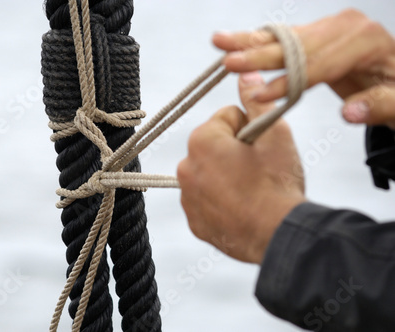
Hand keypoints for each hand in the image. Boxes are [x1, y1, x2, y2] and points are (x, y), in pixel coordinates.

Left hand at [177, 72, 305, 263]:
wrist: (278, 236)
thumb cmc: (277, 183)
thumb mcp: (274, 135)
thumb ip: (256, 101)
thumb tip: (245, 74)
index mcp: (202, 140)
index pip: (227, 118)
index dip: (249, 128)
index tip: (260, 146)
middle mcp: (186, 167)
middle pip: (214, 146)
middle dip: (233, 151)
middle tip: (257, 169)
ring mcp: (187, 196)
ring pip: (209, 173)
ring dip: (225, 175)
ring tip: (251, 190)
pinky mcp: (194, 220)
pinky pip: (206, 200)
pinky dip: (220, 200)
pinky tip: (241, 207)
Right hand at [213, 9, 394, 127]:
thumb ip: (379, 106)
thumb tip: (350, 112)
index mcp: (365, 41)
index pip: (318, 64)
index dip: (288, 82)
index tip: (260, 97)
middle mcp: (345, 27)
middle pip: (295, 45)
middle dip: (259, 56)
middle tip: (229, 63)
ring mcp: (330, 27)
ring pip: (284, 37)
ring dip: (248, 41)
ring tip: (219, 42)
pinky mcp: (318, 34)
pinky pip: (284, 38)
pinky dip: (258, 41)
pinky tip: (236, 41)